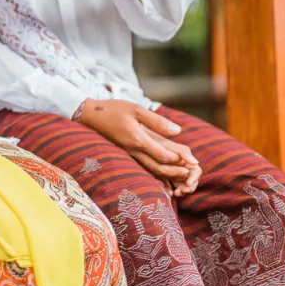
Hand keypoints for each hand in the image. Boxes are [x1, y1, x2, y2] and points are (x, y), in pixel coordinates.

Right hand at [78, 99, 199, 186]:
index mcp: (138, 140)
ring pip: (151, 172)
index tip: (193, 160)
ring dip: (169, 176)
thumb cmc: (114, 109)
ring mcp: (129, 155)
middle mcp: (134, 151)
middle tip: (192, 174)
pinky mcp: (127, 155)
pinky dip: (157, 174)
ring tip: (183, 176)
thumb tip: (178, 131)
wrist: (91, 115)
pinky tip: (166, 173)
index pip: (163, 155)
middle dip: (177, 173)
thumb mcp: (136, 109)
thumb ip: (157, 121)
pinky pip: (145, 168)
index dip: (180, 159)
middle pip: (159, 169)